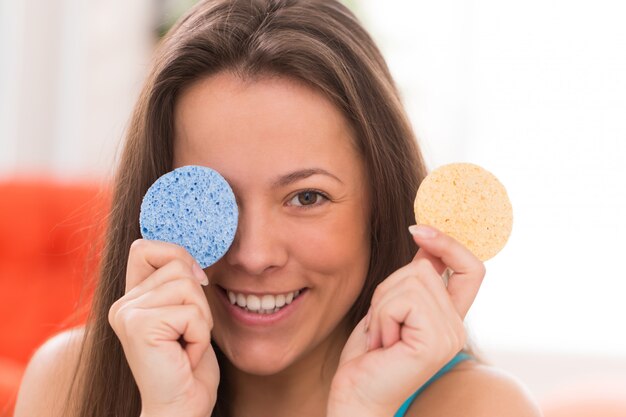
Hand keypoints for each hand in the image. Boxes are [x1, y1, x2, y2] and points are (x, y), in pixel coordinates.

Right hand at [108, 239, 218, 416]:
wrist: (179, 409)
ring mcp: (127, 314)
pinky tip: (185, 357)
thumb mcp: (186, 313)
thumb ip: (178, 282)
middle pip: (178, 264)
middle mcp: (122, 304)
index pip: (145, 246)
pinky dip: (200, 336)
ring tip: (186, 345)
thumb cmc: (188, 365)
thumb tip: (192, 255)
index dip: (176, 256)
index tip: (194, 285)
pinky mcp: (139, 327)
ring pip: (188, 286)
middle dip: (198, 299)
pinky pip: (192, 312)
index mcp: (130, 297)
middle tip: (188, 333)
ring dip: (201, 319)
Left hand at [328, 225, 484, 415]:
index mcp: (448, 318)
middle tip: (381, 325)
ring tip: (381, 337)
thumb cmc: (368, 357)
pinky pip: (402, 300)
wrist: (356, 398)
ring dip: (382, 305)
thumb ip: (411, 282)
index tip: (418, 230)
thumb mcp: (388, 308)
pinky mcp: (435, 342)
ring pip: (412, 280)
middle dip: (388, 289)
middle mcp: (456, 326)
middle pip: (424, 268)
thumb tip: (425, 245)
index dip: (449, 244)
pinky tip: (382, 345)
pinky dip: (381, 317)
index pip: (472, 269)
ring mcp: (449, 335)